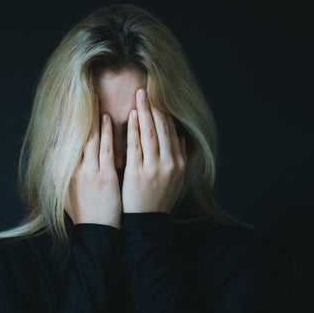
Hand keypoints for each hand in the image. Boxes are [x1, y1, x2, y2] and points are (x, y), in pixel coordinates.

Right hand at [58, 96, 121, 228]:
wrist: (98, 233)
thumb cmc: (84, 212)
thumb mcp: (63, 191)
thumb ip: (56, 169)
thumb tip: (50, 148)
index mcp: (63, 172)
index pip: (66, 140)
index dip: (68, 120)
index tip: (71, 102)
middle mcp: (74, 170)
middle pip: (77, 135)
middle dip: (81, 112)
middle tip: (85, 91)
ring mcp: (89, 173)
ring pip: (91, 139)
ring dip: (94, 117)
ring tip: (97, 97)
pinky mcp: (105, 178)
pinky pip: (106, 150)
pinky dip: (106, 133)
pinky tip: (107, 118)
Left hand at [121, 87, 186, 213]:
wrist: (147, 224)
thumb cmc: (157, 200)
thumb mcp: (174, 179)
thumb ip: (177, 157)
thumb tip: (180, 136)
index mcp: (179, 164)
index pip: (172, 132)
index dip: (165, 113)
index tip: (159, 97)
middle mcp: (170, 164)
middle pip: (163, 128)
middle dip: (155, 106)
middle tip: (148, 88)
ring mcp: (155, 168)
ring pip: (151, 133)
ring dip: (146, 111)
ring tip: (140, 94)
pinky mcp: (139, 173)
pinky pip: (137, 146)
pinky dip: (135, 128)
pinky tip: (133, 115)